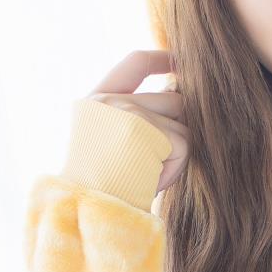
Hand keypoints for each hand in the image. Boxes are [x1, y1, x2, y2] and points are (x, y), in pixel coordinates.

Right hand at [89, 48, 190, 192]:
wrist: (87, 213)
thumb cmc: (101, 189)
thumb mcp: (109, 142)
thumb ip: (136, 113)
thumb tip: (178, 91)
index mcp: (95, 101)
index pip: (136, 63)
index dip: (163, 58)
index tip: (181, 61)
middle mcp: (109, 101)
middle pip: (172, 99)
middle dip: (177, 130)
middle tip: (156, 163)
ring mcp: (126, 113)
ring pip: (183, 124)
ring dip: (174, 155)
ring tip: (146, 175)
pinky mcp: (145, 131)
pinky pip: (183, 147)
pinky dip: (175, 169)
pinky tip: (151, 181)